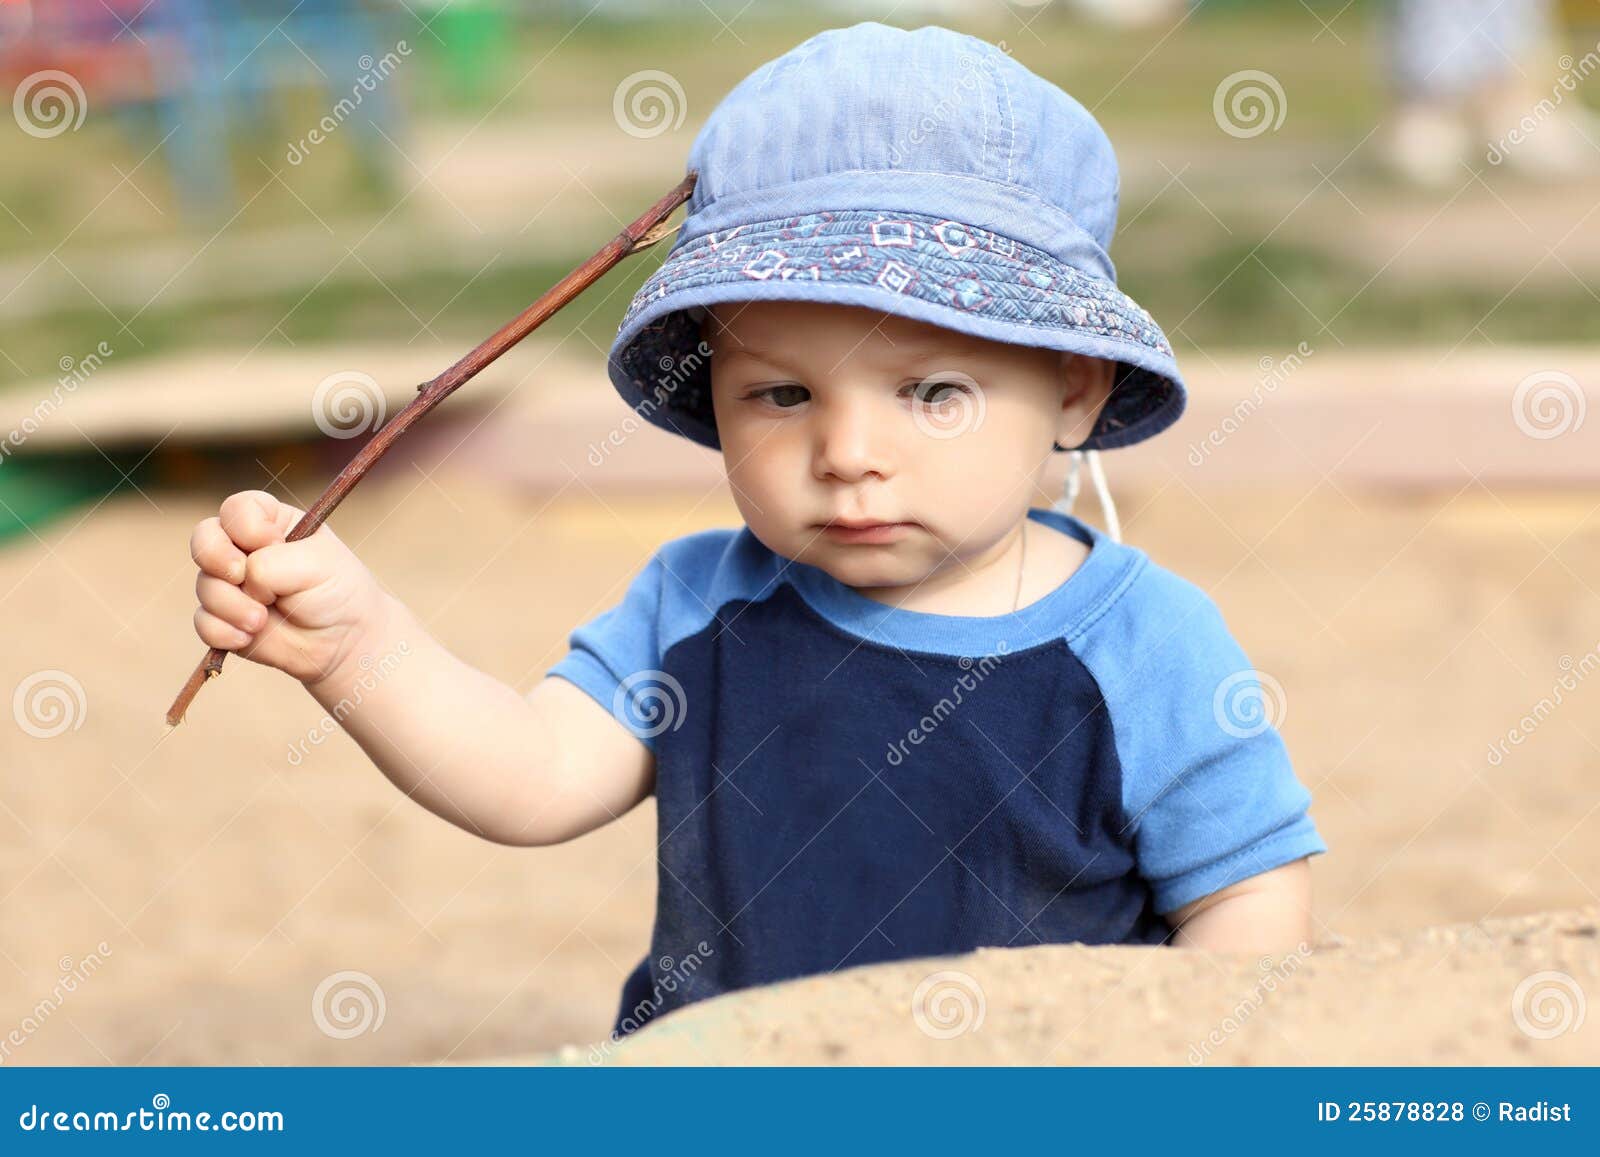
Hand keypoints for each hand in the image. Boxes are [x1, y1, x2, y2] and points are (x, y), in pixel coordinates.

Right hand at [189, 490, 388, 686]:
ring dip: (232, 605)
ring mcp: (231, 584)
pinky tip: (249, 636)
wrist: (343, 643)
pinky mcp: (224, 618)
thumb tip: (241, 581)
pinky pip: (203, 622)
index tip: (273, 544)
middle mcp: (245, 549)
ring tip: (261, 620)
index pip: (237, 508)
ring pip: (204, 585)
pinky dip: (224, 631)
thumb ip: (270, 564)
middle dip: (216, 556)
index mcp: (272, 522)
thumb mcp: (316, 564)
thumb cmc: (337, 592)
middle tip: (240, 575)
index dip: (247, 527)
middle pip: (204, 537)